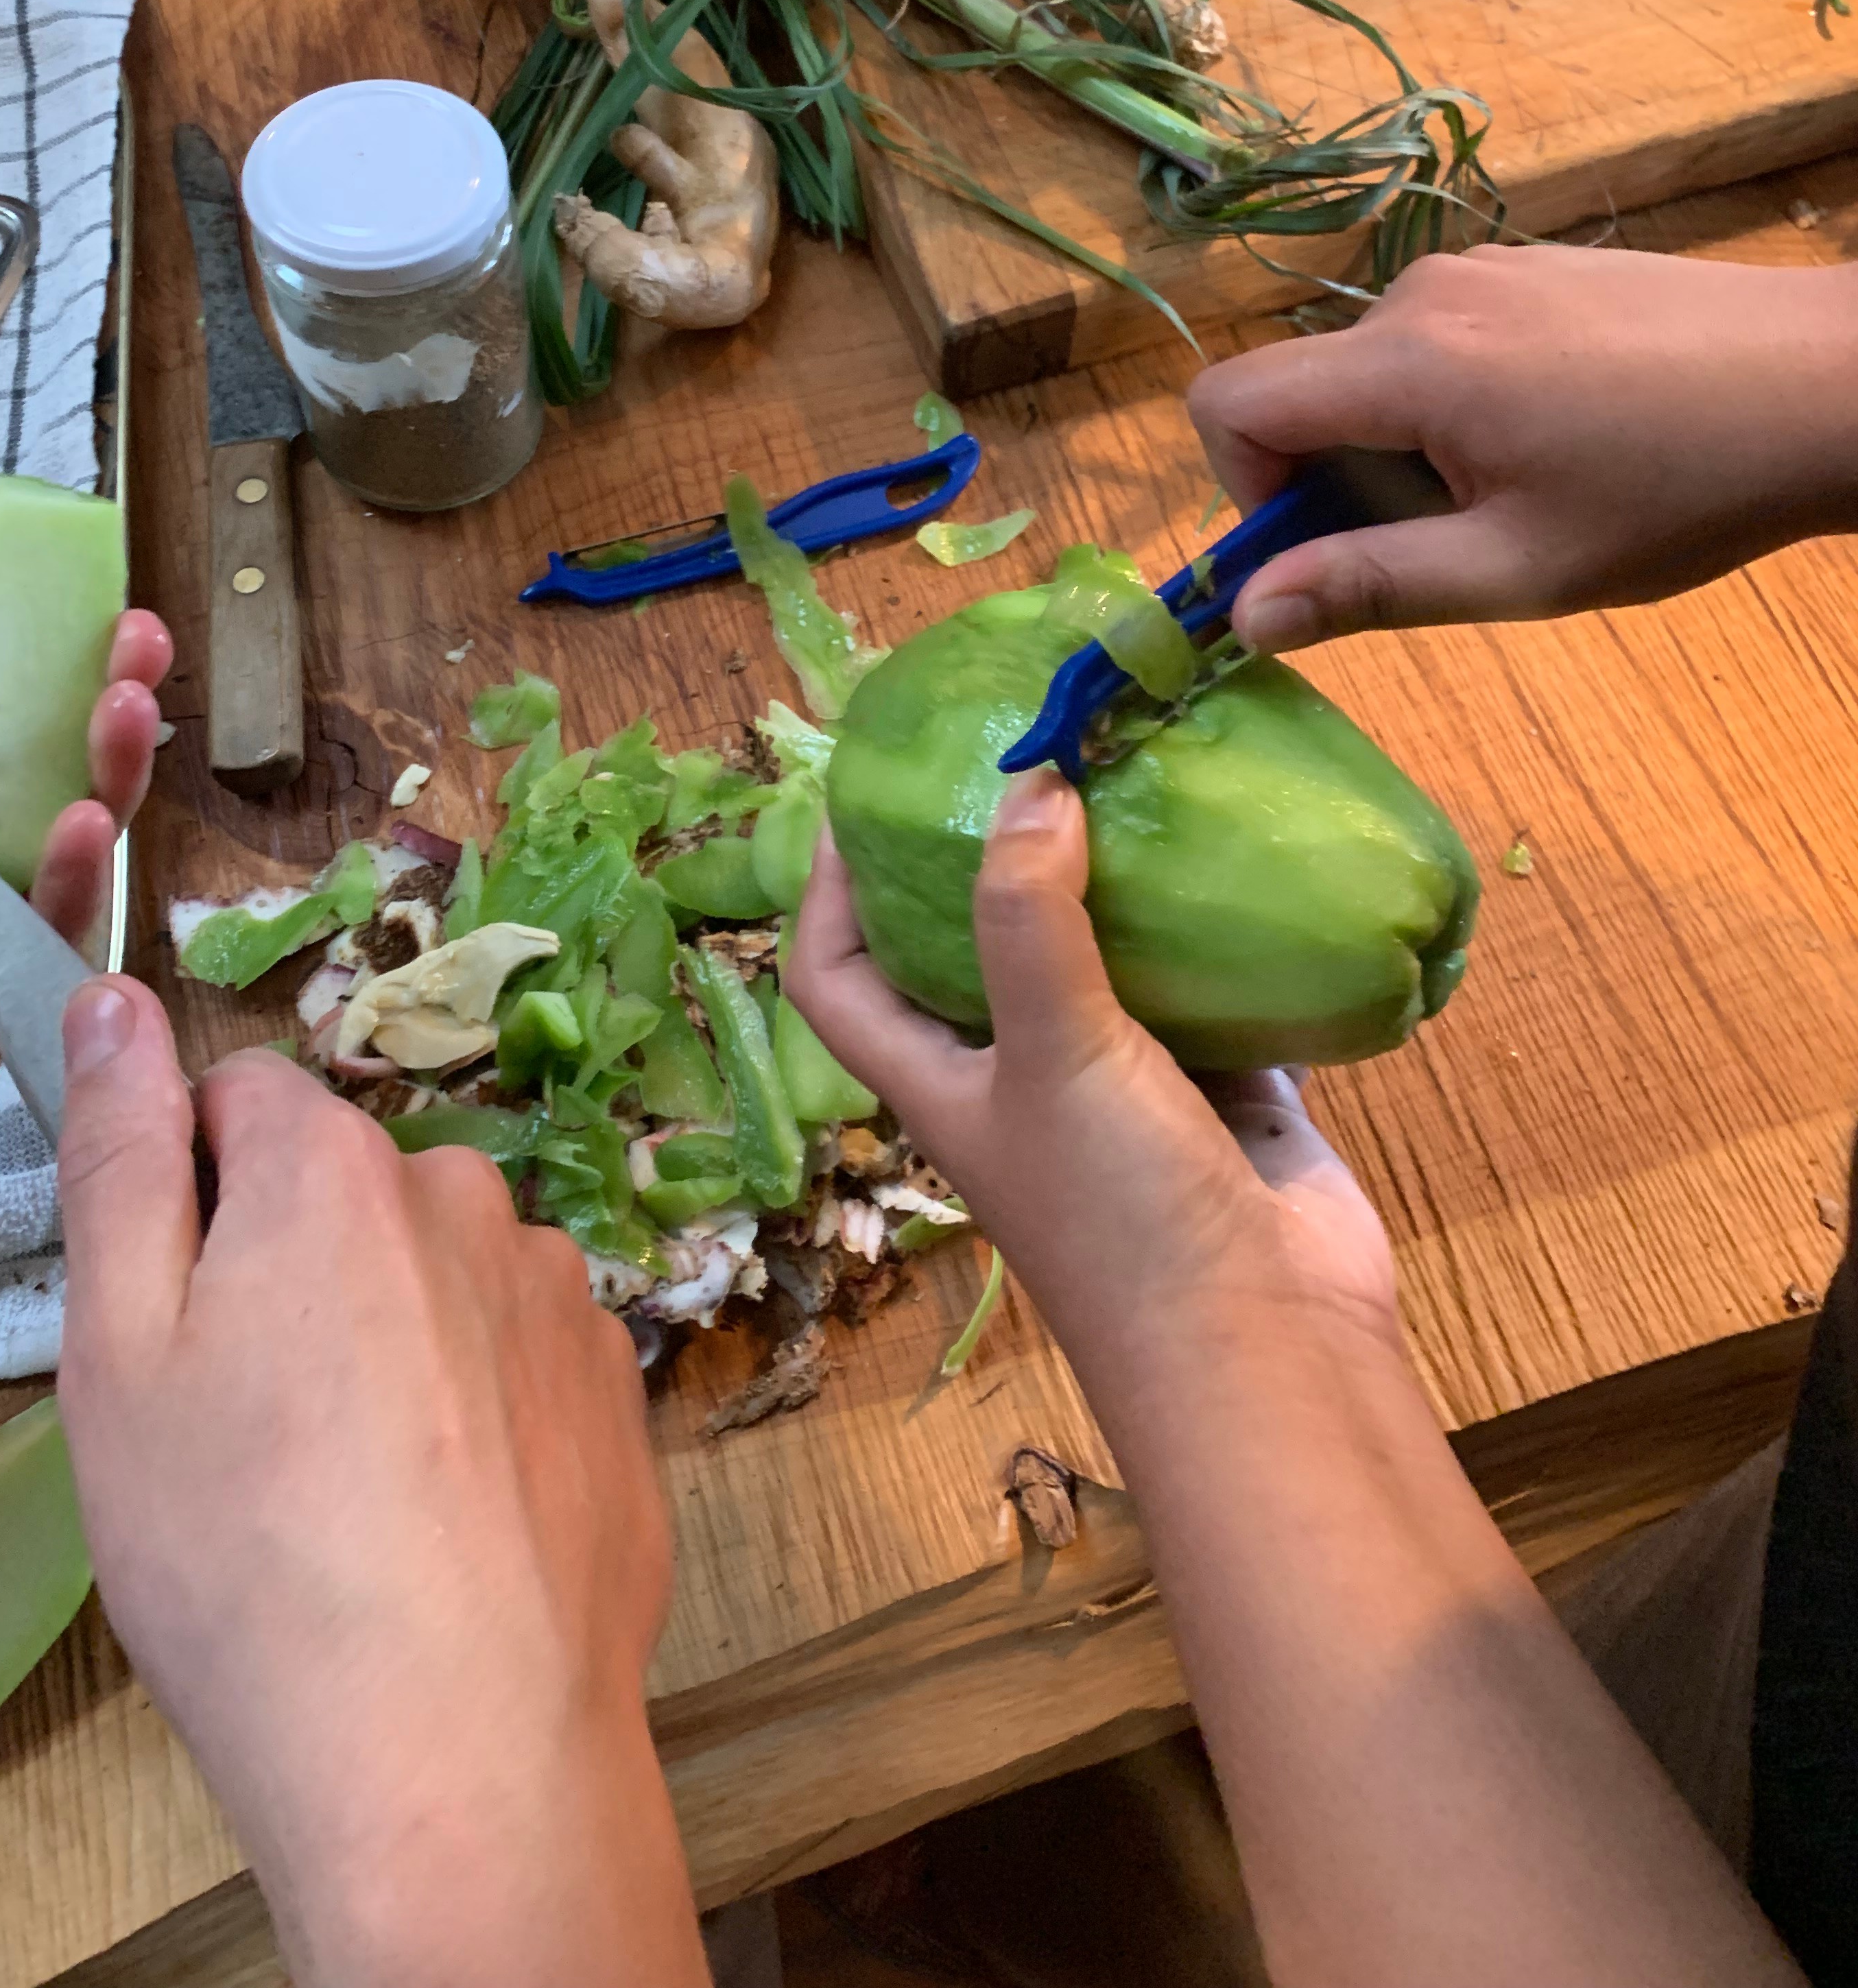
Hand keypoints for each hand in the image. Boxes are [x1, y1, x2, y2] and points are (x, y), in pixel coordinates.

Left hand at [0, 522, 170, 1255]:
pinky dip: (62, 896)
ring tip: (129, 714)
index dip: (29, 659)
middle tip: (144, 646)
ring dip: (102, 785)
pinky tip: (83, 828)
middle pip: (23, 788)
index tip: (87, 599)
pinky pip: (26, 969)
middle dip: (94, 713)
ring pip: (46, 871)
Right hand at [55, 986, 706, 1987]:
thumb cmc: (249, 1561)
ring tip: (352, 1497)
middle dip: (295, 1275)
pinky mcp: (617, 1387)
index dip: (193, 1198)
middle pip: (346, 1191)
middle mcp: (468, 1194)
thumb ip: (120, 1156)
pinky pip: (516, 1357)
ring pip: (436, 1277)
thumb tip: (112, 1001)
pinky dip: (475, 1412)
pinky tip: (442, 1524)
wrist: (458, 1755)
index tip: (180, 1321)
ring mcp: (558, 1292)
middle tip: (251, 1434)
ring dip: (393, 1343)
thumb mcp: (124, 1354)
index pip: (241, 1101)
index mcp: (335, 1168)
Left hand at [786, 778, 1397, 1377]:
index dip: (828, 890)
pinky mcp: (1222, 1091)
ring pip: (1099, 962)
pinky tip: (1239, 856)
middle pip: (972, 952)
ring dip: (1110, 883)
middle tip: (1024, 750)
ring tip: (1129, 773)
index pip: (839, 978)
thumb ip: (1030, 919)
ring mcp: (1123, 1089)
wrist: (1272, 1350)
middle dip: (987, 856)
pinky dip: (1219, 931)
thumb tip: (1030, 779)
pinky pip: (1208, 991)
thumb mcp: (1054, 1053)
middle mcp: (1021, 1081)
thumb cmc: (1122, 1215)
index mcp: (942, 1083)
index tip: (867, 792)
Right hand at [1188, 244, 1857, 652]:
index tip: (1327, 549)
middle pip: (1305, 393)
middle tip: (1456, 541)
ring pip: (1375, 373)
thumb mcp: (1519, 566)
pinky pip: (1438, 342)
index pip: (1228, 404)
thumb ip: (1371, 585)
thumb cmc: (1682, 488)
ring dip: (1408, 449)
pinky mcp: (1528, 268)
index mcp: (1408, 362)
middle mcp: (1423, 294)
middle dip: (1342, 482)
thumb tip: (1246, 616)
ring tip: (1525, 491)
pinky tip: (1562, 441)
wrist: (1832, 383)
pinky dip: (1457, 406)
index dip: (1244, 493)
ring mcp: (1480, 270)